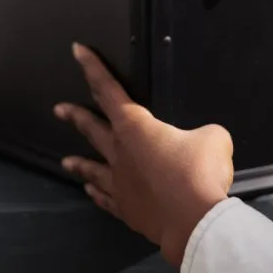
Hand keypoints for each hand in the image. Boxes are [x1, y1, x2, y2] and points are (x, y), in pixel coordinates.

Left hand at [54, 43, 234, 265]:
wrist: (195, 221)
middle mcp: (120, 152)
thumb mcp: (214, 138)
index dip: (92, 68)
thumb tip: (203, 142)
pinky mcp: (127, 209)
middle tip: (58, 110)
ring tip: (66, 161)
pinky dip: (97, 193)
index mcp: (136, 127)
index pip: (109, 89)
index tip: (77, 51)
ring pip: (93, 168)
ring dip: (79, 163)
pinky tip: (90, 191)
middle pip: (92, 129)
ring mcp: (120, 183)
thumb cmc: (200, 172)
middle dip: (75, 116)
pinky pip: (106, 198)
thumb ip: (203, 133)